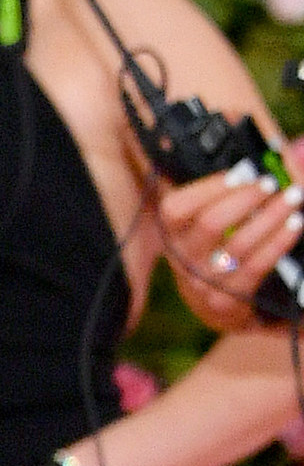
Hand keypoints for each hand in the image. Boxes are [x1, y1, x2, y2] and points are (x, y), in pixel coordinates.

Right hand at [158, 158, 299, 328]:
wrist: (212, 303)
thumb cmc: (214, 249)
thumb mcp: (203, 224)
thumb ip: (224, 194)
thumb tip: (268, 161)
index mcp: (172, 233)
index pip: (177, 208)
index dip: (209, 188)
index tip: (239, 174)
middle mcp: (184, 258)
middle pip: (211, 223)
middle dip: (245, 198)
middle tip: (270, 183)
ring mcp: (204, 281)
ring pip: (239, 244)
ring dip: (271, 216)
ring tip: (293, 198)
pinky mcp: (228, 299)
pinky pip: (258, 265)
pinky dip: (279, 241)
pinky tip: (294, 225)